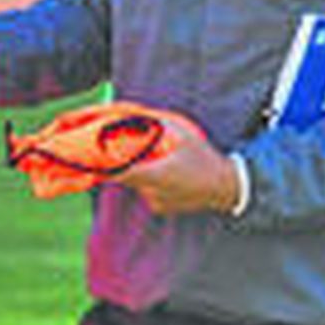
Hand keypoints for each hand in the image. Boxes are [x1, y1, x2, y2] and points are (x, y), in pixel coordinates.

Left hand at [114, 122, 238, 215]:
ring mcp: (156, 202)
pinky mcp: (161, 208)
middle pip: (128, 178)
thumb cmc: (203, 158)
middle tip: (132, 151)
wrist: (224, 187)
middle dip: (126, 164)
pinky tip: (165, 176)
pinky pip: (146, 192)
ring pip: (137, 185)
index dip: (108, 166)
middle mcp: (153, 192)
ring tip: (156, 162)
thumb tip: (138, 116)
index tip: (100, 157)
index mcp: (157, 174)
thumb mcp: (183, 135)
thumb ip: (159, 125)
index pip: (122, 173)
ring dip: (141, 173)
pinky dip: (149, 184)